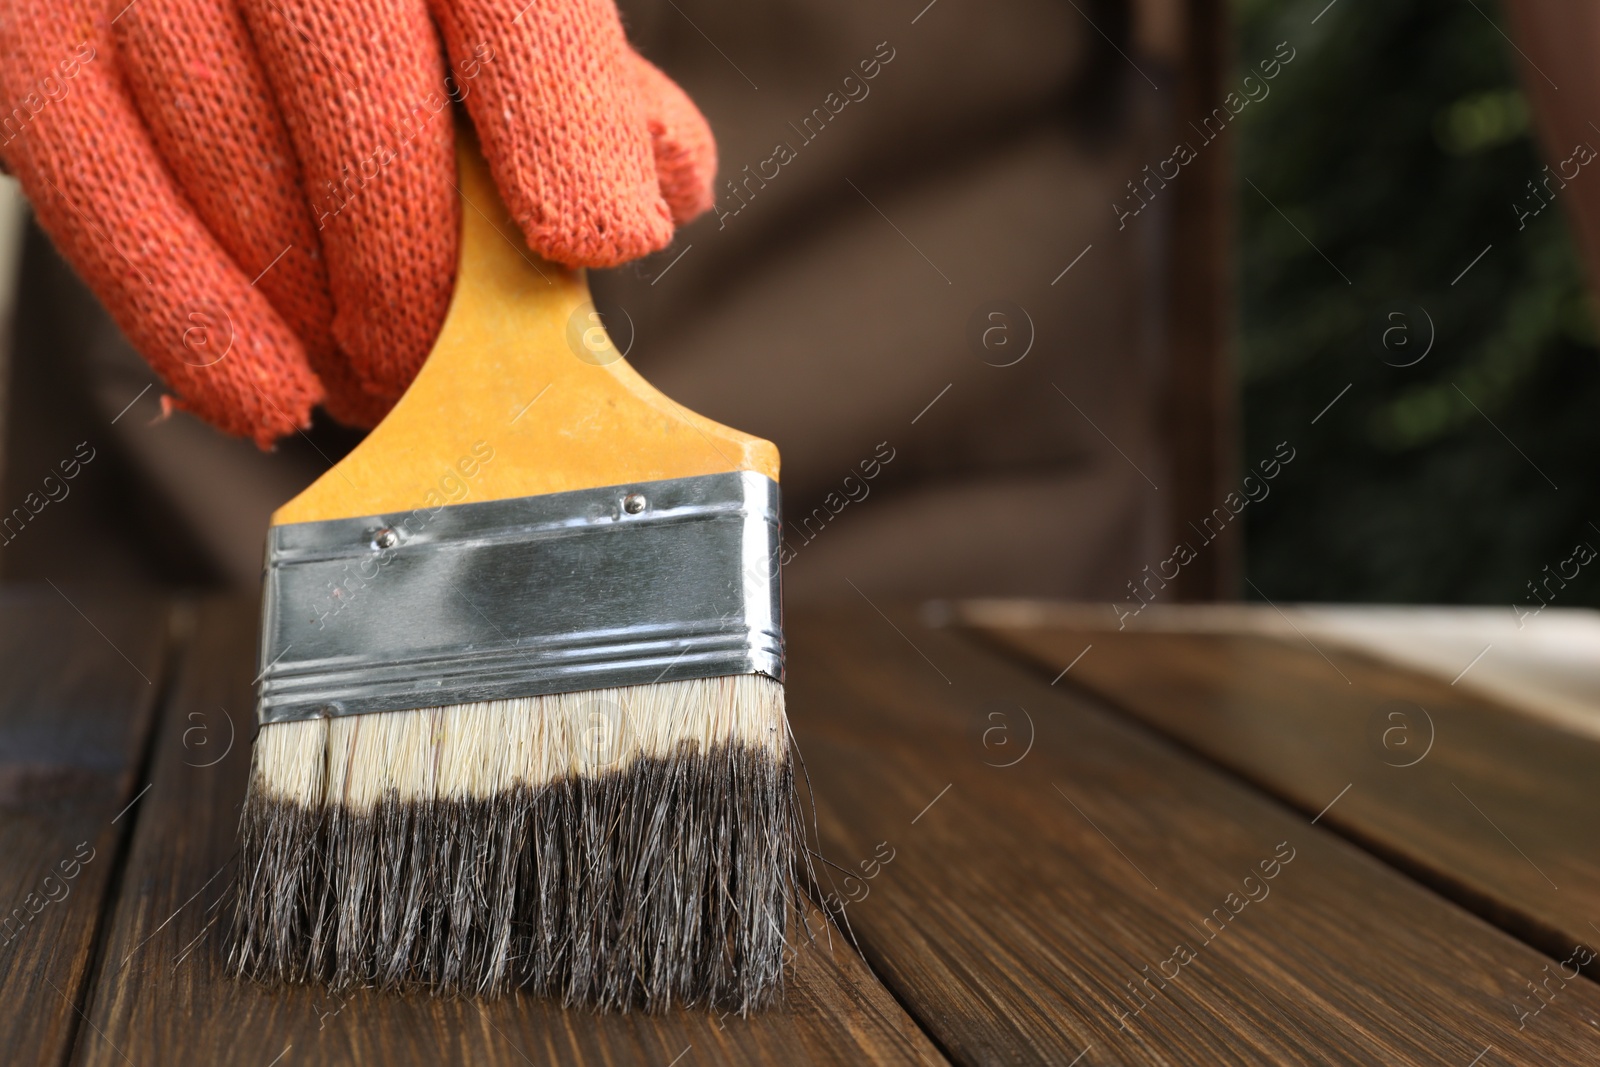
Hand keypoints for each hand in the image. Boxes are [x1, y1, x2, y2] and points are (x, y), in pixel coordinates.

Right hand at [0, 0, 715, 445]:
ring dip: (319, 312)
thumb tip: (657, 194)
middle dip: (420, 276)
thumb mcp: (496, 14)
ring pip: (230, 155)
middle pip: (362, 103)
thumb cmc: (383, 4)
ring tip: (377, 387)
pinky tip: (268, 394)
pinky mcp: (31, 41)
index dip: (558, 126)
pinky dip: (194, 318)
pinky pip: (101, 193)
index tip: (596, 241)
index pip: (508, 5)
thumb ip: (580, 93)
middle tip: (450, 377)